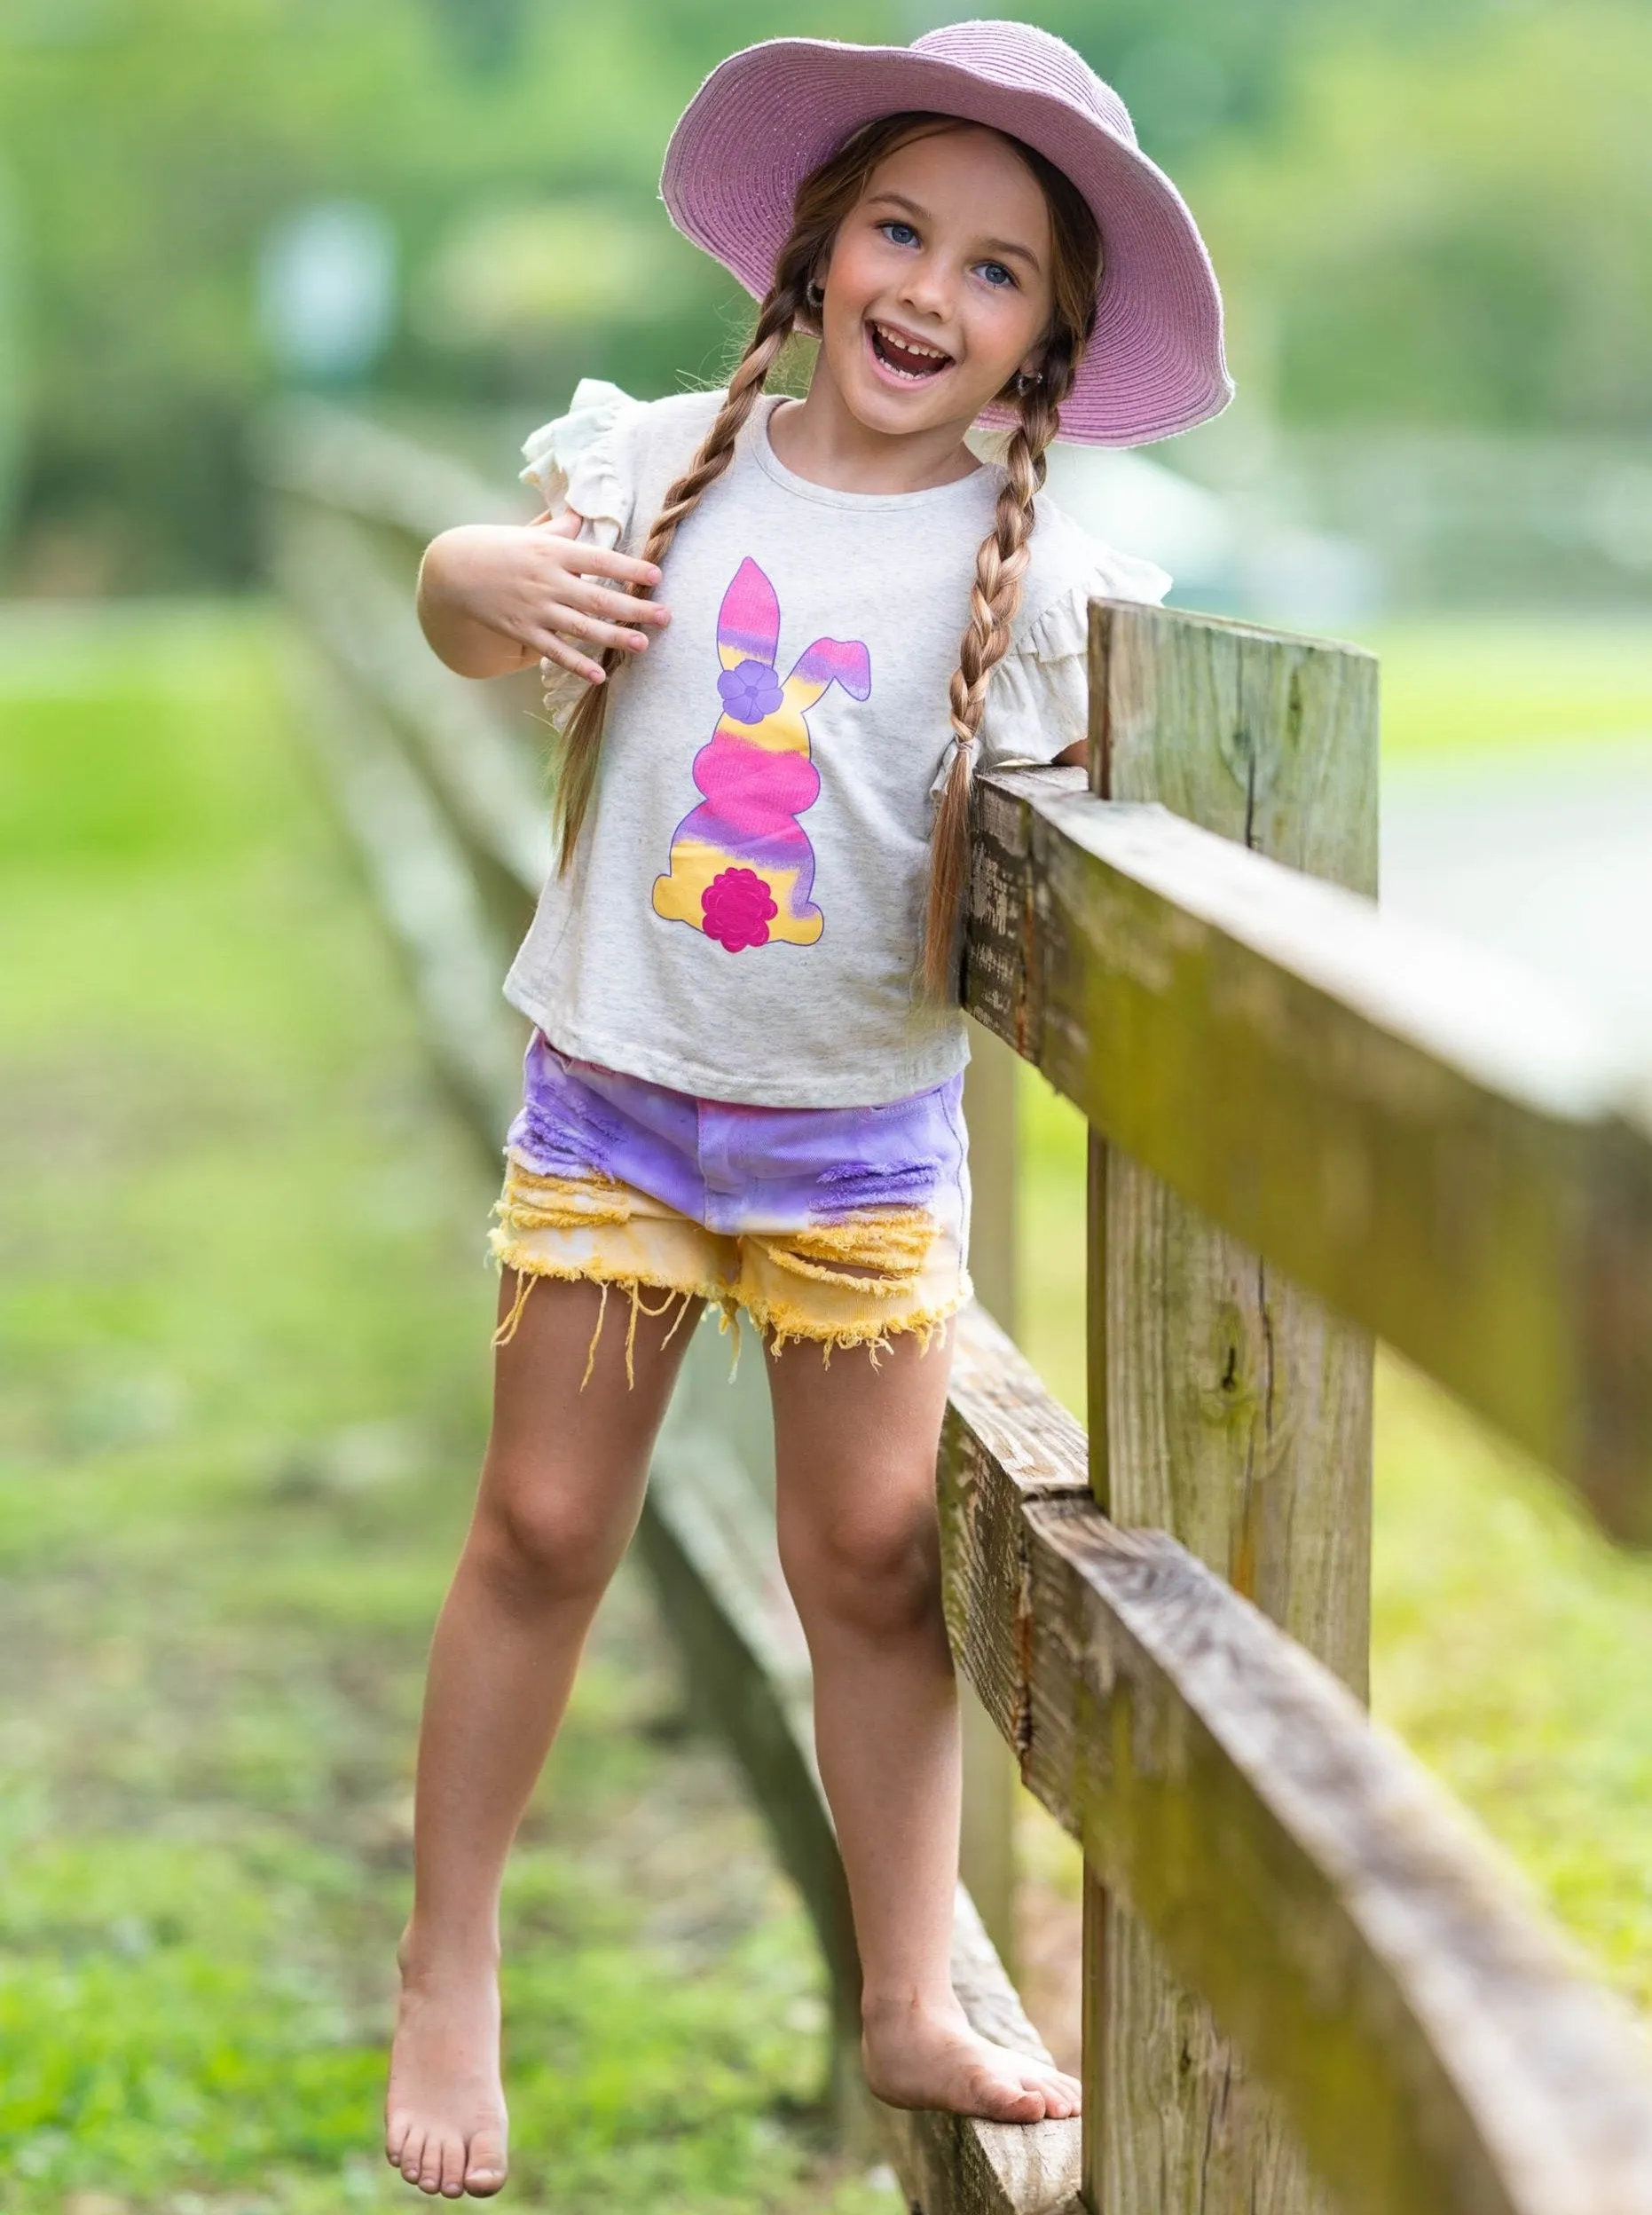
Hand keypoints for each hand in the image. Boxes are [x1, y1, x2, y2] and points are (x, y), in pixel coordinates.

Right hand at [418, 510, 669, 683]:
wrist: (455, 572)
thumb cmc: (498, 548)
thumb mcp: (530, 533)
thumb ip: (561, 528)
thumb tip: (584, 514)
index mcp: (554, 552)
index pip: (600, 560)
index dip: (630, 568)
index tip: (657, 575)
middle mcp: (549, 581)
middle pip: (599, 597)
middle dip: (635, 608)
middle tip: (666, 616)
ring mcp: (536, 609)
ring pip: (582, 626)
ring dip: (615, 637)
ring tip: (643, 644)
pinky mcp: (523, 631)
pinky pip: (555, 651)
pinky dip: (577, 663)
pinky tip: (600, 675)